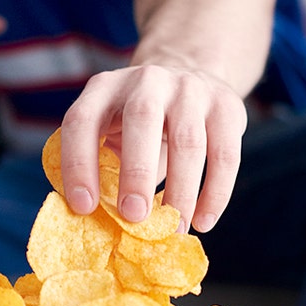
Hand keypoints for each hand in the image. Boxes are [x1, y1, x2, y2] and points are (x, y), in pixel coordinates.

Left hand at [58, 64, 247, 232]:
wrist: (189, 76)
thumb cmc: (137, 127)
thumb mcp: (111, 132)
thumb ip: (102, 168)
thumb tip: (99, 225)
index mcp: (104, 89)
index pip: (82, 120)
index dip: (78, 164)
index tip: (83, 207)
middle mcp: (147, 80)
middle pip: (141, 119)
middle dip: (136, 172)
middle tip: (134, 216)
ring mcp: (190, 88)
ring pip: (189, 141)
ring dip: (181, 191)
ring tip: (175, 229)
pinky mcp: (226, 105)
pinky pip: (225, 154)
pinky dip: (215, 193)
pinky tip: (203, 221)